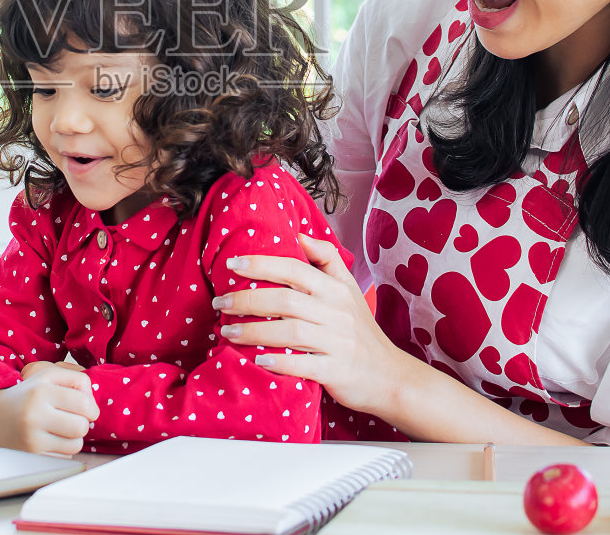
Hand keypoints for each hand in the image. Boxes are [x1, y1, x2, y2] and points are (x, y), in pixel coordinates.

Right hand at [0, 363, 98, 456]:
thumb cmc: (27, 394)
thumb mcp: (47, 376)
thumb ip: (75, 379)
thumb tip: (93, 402)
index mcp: (40, 391)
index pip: (84, 403)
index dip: (91, 407)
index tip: (85, 408)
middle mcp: (34, 415)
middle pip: (81, 427)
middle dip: (81, 423)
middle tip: (71, 418)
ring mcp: (31, 439)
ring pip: (75, 445)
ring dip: (72, 438)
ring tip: (60, 429)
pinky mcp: (31, 457)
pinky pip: (63, 457)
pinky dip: (61, 450)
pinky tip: (49, 439)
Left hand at [214, 234, 411, 416]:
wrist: (390, 376)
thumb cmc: (360, 331)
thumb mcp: (349, 289)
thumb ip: (326, 259)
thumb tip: (297, 233)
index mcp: (336, 289)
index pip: (295, 268)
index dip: (262, 264)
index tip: (232, 265)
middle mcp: (337, 313)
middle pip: (286, 299)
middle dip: (247, 300)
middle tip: (220, 303)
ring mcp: (338, 343)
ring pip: (290, 332)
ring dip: (253, 332)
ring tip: (227, 332)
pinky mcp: (337, 371)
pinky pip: (303, 365)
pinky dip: (278, 362)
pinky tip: (257, 360)